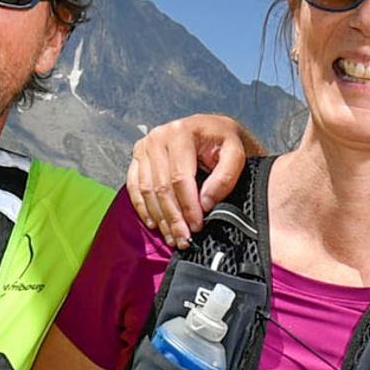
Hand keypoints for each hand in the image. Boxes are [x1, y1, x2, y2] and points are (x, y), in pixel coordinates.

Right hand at [125, 115, 263, 247]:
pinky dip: (143, 208)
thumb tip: (204, 203)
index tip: (197, 226)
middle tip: (184, 239)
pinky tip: (154, 224)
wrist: (212, 130)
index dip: (188, 206)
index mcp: (181, 132)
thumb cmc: (224, 141)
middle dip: (173, 218)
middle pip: (161, 187)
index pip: (180, 178)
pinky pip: (134, 186)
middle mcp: (158, 137)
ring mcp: (145, 146)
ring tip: (172, 237)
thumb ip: (224, 177)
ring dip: (159, 218)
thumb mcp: (235, 154)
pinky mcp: (138, 156)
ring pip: (147, 190)